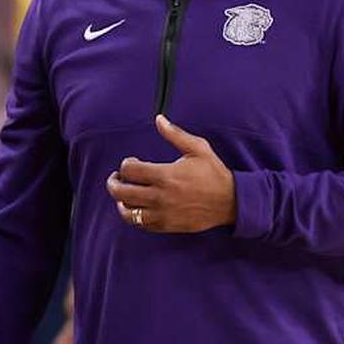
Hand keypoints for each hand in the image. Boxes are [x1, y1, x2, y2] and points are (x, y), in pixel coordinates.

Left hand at [105, 115, 236, 232]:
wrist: (230, 202)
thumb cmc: (213, 173)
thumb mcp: (198, 148)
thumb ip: (175, 134)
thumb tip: (158, 118)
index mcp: (165, 175)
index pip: (129, 170)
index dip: (125, 164)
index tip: (131, 162)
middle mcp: (160, 196)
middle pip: (122, 192)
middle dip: (114, 182)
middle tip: (116, 178)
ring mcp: (162, 213)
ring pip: (127, 211)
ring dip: (120, 201)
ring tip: (122, 194)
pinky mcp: (166, 225)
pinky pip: (140, 224)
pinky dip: (132, 215)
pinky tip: (135, 207)